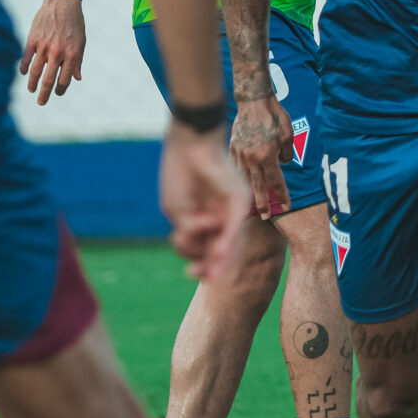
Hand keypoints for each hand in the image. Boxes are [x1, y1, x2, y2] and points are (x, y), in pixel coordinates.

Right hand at [20, 0, 86, 104]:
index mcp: (72, 55)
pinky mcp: (32, 40)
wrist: (62, 3)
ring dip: (33, 84)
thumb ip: (78, 61)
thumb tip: (77, 79)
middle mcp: (57, 53)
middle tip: (42, 102)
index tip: (58, 93)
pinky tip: (24, 74)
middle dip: (45, 94)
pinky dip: (25, 68)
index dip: (61, 89)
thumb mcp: (81, 42)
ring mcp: (44, 47)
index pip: (65, 79)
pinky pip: (27, 58)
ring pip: (36, 72)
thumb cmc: (74, 23)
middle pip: (49, 80)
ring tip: (32, 90)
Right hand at [159, 121, 248, 281]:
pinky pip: (235, 226)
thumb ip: (189, 233)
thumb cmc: (179, 175)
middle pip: (220, 251)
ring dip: (214, 254)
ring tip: (200, 257)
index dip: (201, 265)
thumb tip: (201, 253)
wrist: (189, 144)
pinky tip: (217, 250)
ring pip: (229, 243)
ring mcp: (233, 210)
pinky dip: (226, 240)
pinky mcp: (239, 201)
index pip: (209, 250)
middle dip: (209, 266)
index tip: (189, 273)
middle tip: (194, 273)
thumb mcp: (178, 211)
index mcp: (207, 220)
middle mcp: (223, 218)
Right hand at [229, 94, 293, 219]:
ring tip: (249, 208)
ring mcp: (240, 154)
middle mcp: (252, 159)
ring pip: (244, 179)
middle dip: (262, 203)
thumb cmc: (274, 116)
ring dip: (247, 194)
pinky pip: (235, 168)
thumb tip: (283, 164)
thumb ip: (287, 153)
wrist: (253, 101)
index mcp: (267, 156)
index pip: (277, 181)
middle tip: (265, 218)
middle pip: (258, 186)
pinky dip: (237, 179)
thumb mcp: (288, 134)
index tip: (286, 207)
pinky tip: (236, 187)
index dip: (282, 196)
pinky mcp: (232, 148)